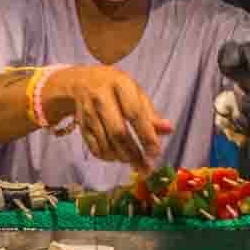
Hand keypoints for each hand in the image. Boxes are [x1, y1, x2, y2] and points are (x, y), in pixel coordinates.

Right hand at [49, 65, 173, 168]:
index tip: (155, 152)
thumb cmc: (115, 88)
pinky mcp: (81, 124)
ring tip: (135, 163)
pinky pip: (94, 147)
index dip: (146, 135)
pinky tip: (118, 158)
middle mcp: (101, 97)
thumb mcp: (135, 93)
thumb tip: (168, 129)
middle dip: (133, 153)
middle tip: (146, 167)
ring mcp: (88, 112)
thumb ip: (150, 113)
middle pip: (118, 131)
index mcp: (119, 84)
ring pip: (106, 142)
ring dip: (122, 157)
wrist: (82, 82)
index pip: (135, 113)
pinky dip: (108, 156)